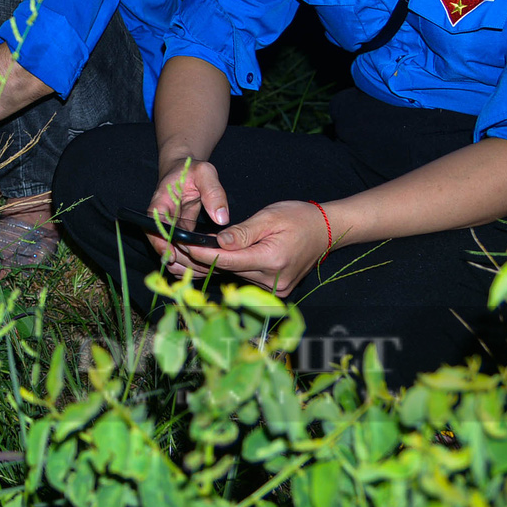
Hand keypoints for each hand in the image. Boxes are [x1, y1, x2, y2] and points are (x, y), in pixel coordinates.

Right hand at [144, 156, 229, 268]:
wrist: (185, 171)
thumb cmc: (192, 169)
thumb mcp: (205, 172)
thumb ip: (213, 192)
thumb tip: (221, 218)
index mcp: (160, 203)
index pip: (153, 225)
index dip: (160, 242)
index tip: (171, 255)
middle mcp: (161, 220)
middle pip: (162, 245)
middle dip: (178, 258)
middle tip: (200, 266)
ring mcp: (169, 230)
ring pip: (171, 253)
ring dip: (186, 264)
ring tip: (208, 268)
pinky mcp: (179, 236)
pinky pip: (181, 253)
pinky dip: (192, 262)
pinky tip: (208, 266)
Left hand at [168, 199, 331, 296]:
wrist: (326, 231)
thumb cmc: (299, 218)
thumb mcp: (270, 217)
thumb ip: (243, 232)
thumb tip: (218, 242)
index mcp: (272, 260)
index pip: (229, 260)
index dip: (204, 254)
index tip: (184, 247)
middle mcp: (273, 280)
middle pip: (230, 271)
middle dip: (205, 259)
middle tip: (180, 249)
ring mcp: (275, 288)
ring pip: (236, 276)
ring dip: (217, 264)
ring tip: (194, 251)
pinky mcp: (275, 289)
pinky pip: (246, 278)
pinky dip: (232, 267)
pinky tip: (218, 257)